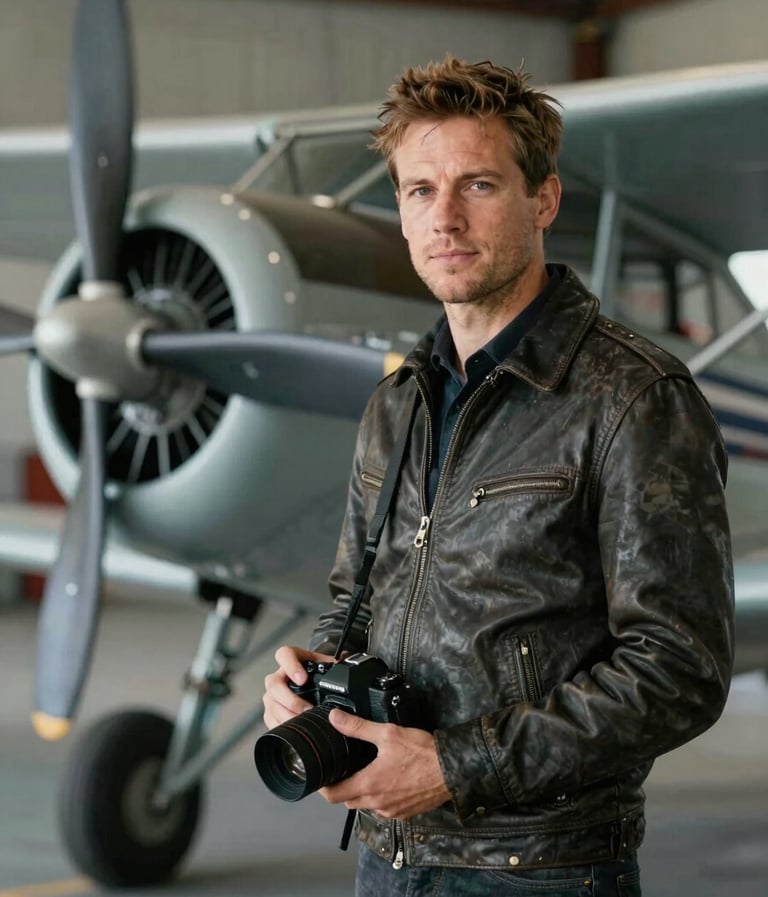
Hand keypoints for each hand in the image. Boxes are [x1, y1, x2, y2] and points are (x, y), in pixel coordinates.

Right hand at [262, 645, 334, 729]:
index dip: (291, 666)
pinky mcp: (271, 709)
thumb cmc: (320, 674)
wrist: (312, 684)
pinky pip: (270, 717)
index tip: (302, 679)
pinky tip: (294, 727)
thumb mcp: (327, 666)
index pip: (284, 654)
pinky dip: (282, 723)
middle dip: (290, 698)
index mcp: (293, 659)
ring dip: (287, 714)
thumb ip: (335, 664)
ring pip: (271, 702)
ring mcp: (273, 693)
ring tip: (303, 721)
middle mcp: (280, 675)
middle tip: (307, 708)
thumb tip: (346, 662)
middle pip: (274, 683)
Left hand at [319, 709, 450, 819]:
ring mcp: (392, 811)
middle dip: (342, 788)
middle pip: (348, 802)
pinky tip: (388, 781)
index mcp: (369, 785)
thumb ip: (358, 727)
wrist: (452, 769)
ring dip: (362, 793)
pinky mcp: (405, 813)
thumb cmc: (422, 753)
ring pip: (366, 806)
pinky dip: (380, 798)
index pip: (333, 795)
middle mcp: (377, 803)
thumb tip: (334, 719)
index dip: (323, 787)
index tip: (320, 776)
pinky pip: (384, 809)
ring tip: (365, 773)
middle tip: (342, 770)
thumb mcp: (387, 733)